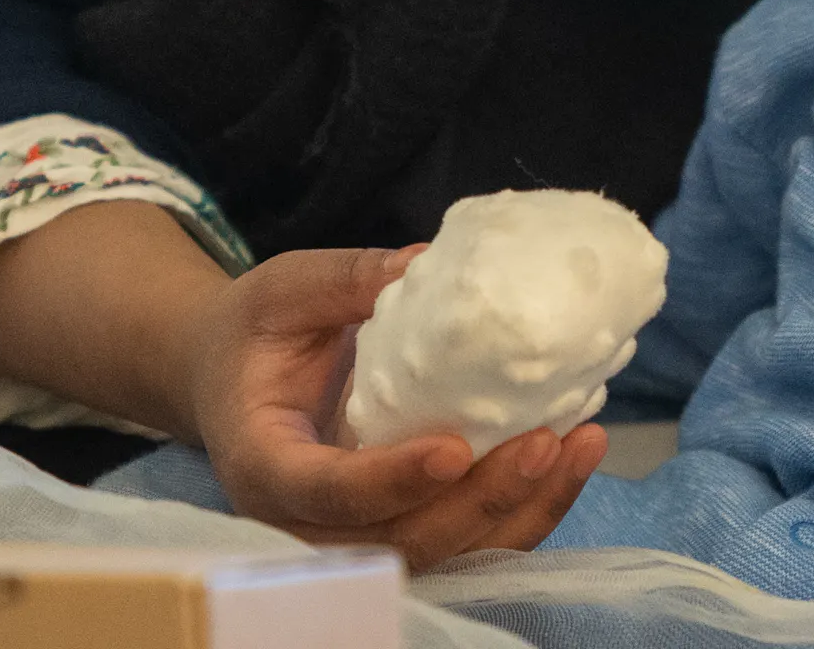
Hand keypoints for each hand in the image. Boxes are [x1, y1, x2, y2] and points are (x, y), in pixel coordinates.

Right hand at [189, 246, 607, 568]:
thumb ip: (344, 281)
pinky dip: (527, 508)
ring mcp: (360, 535)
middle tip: (544, 442)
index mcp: (264, 464)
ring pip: (447, 551)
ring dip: (519, 510)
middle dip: (478, 501)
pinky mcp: (404, 526)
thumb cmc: (255, 333)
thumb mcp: (282, 291)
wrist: (234, 379)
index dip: (390, 481)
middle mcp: (309, 520)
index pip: (327, 493)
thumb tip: (424, 262)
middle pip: (400, 541)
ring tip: (579, 446)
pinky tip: (574, 454)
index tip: (453, 448)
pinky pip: (470, 539)